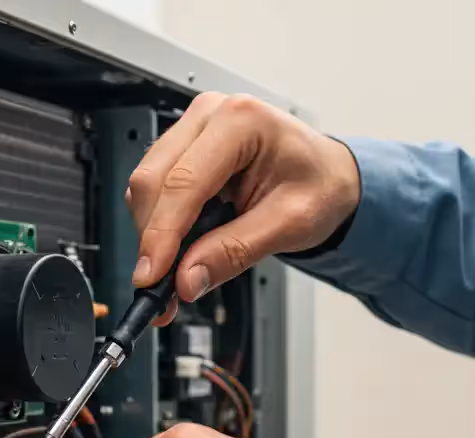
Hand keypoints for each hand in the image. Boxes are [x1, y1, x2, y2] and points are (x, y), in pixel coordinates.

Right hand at [127, 92, 360, 323]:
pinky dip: (159, 226)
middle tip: (159, 286)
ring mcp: (192, 129)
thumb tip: (187, 278)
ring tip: (175, 272)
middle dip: (152, 239)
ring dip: (152, 235)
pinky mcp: (182, 149)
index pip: (184, 182)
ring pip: (145, 186)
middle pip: (153, 180)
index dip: (162, 234)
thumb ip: (235, 251)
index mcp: (242, 121)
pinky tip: (179, 249)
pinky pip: (154, 190)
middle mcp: (210, 115)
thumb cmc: (320, 185)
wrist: (329, 176)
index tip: (151, 276)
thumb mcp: (290, 224)